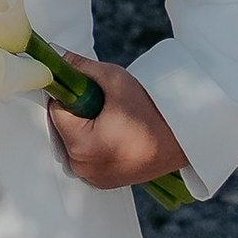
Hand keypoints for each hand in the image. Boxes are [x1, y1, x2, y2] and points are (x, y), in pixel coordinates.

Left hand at [48, 58, 191, 194]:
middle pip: (64, 129)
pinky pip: (87, 157)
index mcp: (82, 145)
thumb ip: (82, 67)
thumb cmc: (151, 112)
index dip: (71, 96)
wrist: (181, 140)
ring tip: (113, 121)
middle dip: (78, 114)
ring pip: (74, 143)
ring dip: (85, 129)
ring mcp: (93, 178)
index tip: (88, 91)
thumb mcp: (116, 80)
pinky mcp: (102, 182)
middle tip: (105, 107)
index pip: (57, 111)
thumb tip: (56, 55)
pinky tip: (116, 135)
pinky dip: (95, 145)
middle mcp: (83, 167)